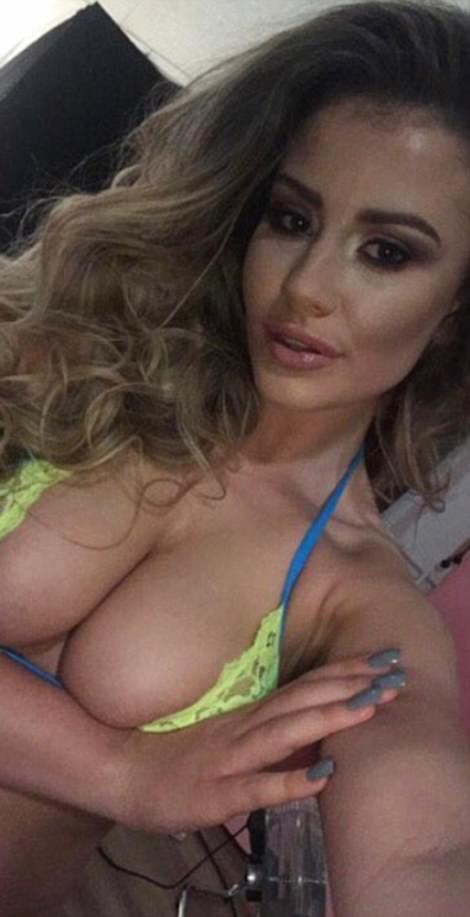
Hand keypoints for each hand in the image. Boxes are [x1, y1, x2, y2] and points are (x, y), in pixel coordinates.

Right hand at [119, 652, 402, 833]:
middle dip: (348, 688)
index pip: (303, 686)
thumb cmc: (177, 752)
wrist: (116, 769)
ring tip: (367, 707)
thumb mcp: (227, 734)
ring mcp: (228, 759)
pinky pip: (256, 789)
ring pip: (283, 734)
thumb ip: (267, 725)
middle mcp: (243, 728)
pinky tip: (321, 777)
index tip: (381, 659)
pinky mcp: (212, 795)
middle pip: (301, 702)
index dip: (342, 674)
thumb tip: (316, 720)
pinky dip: (289, 783)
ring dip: (327, 719)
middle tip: (391, 674)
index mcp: (248, 714)